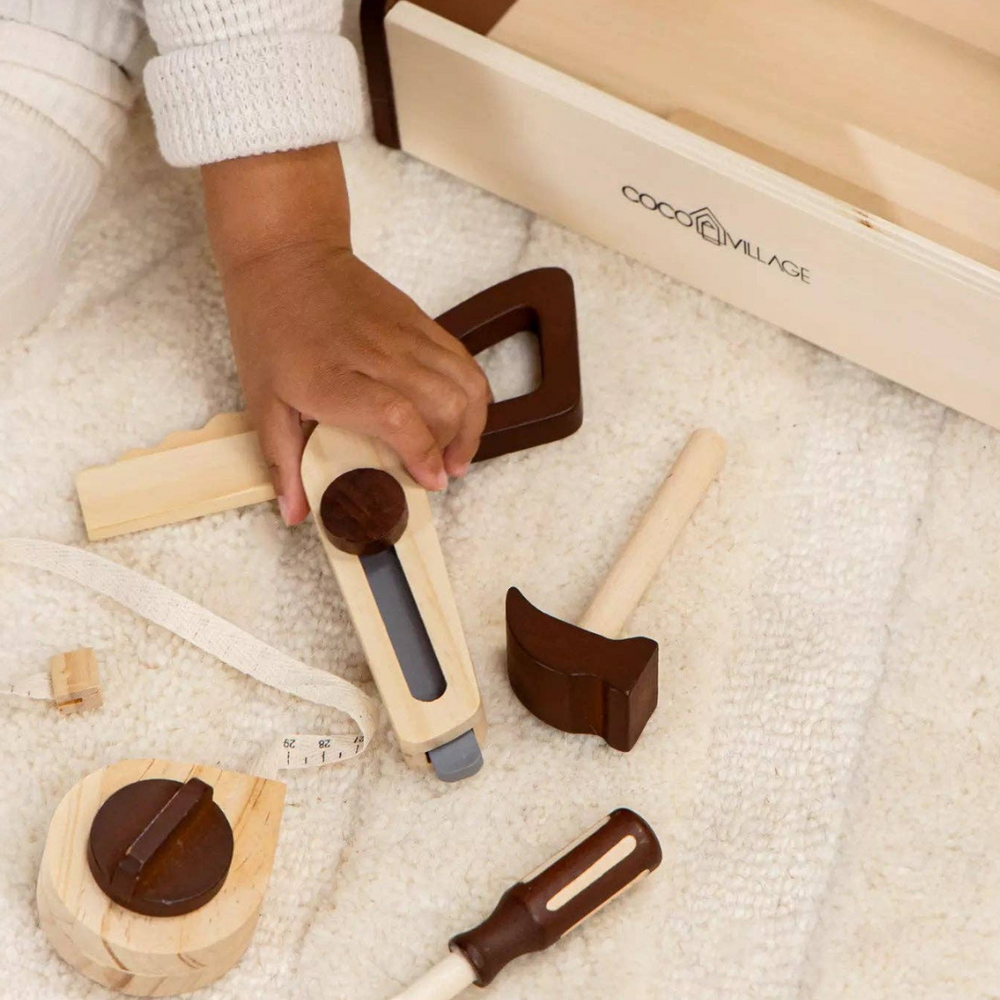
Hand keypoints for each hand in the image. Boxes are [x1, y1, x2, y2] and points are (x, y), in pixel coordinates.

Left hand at [201, 146, 489, 525]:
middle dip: (454, 447)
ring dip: (471, 424)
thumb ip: (282, 461)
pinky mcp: (420, 320)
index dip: (423, 452)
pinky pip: (463, 360)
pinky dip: (472, 394)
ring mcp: (403, 333)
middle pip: (444, 403)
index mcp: (330, 378)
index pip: (397, 417)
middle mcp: (375, 353)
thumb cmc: (270, 330)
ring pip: (465, 381)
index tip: (428, 479)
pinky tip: (460, 415)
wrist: (287, 256)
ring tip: (457, 452)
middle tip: (439, 473)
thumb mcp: (262, 400)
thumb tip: (296, 516)